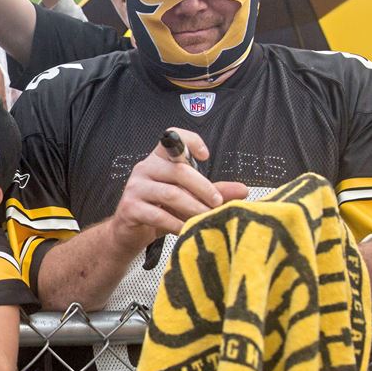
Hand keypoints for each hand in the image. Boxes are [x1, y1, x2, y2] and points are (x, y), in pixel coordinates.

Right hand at [109, 127, 246, 250]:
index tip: (206, 156)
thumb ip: (213, 191)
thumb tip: (242, 190)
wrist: (129, 233)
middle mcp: (145, 168)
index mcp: (158, 159)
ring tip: (206, 218)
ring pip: (171, 193)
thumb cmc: (159, 210)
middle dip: (203, 188)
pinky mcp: (130, 208)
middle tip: (218, 203)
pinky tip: (187, 230)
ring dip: (194, 208)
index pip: (172, 137)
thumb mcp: (187, 197)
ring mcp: (135, 188)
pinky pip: (158, 215)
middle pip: (179, 170)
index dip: (190, 141)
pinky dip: (177, 224)